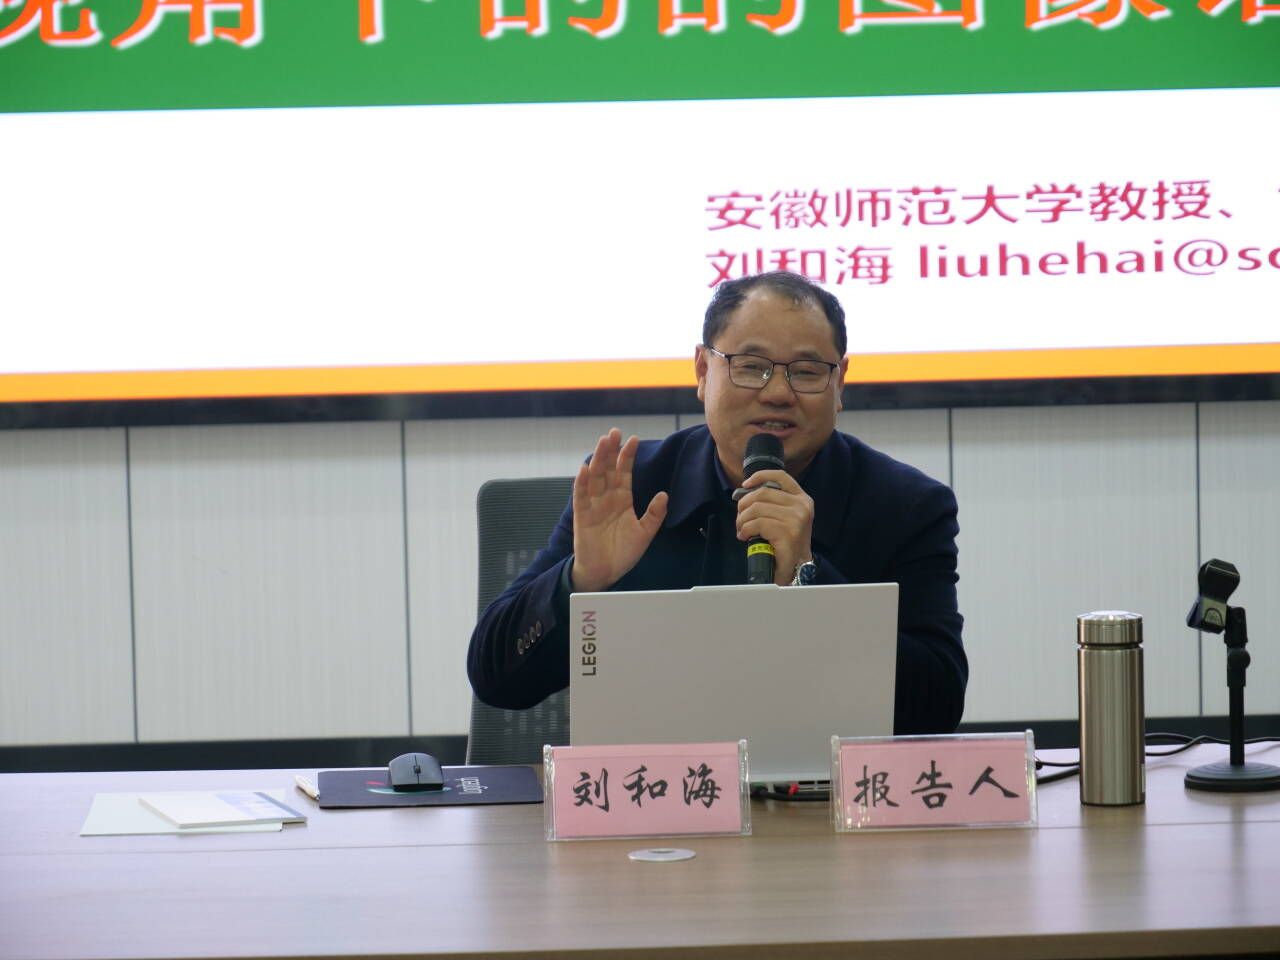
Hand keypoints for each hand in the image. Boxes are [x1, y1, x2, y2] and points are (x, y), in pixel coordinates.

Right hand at [571, 429, 668, 592]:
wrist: (605, 573)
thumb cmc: (623, 553)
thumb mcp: (644, 533)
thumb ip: (654, 514)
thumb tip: (664, 495)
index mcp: (622, 499)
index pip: (624, 472)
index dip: (628, 456)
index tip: (634, 439)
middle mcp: (606, 498)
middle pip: (608, 469)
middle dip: (611, 450)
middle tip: (614, 432)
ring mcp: (593, 505)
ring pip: (595, 477)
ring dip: (598, 459)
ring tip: (603, 442)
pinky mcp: (582, 515)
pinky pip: (581, 496)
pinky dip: (582, 482)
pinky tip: (585, 468)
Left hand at [735, 468, 813, 586]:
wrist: (795, 568)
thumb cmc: (785, 543)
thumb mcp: (784, 517)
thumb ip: (772, 503)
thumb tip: (745, 491)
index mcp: (802, 499)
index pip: (781, 477)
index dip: (760, 476)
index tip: (745, 484)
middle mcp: (802, 507)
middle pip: (762, 493)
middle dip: (744, 505)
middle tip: (740, 519)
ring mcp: (797, 520)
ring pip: (756, 509)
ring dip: (742, 520)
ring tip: (742, 530)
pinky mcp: (788, 533)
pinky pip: (757, 524)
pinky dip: (746, 530)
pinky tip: (745, 537)